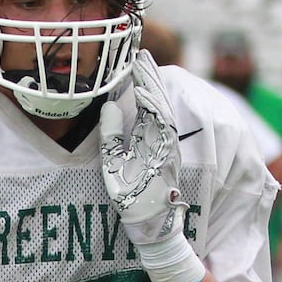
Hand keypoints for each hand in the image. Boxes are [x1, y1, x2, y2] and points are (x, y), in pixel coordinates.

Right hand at [99, 51, 187, 246]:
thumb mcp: (115, 167)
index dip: (144, 78)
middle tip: (144, 56)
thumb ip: (112, 135)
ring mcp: (170, 146)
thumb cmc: (133, 199)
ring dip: (157, 89)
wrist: (156, 225)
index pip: (149, 99)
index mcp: (152, 137)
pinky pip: (167, 121)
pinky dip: (161, 105)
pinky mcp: (171, 154)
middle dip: (151, 77)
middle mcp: (165, 138)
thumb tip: (110, 106)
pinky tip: (157, 101)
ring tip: (150, 71)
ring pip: (165, 109)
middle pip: (159, 99)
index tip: (138, 58)